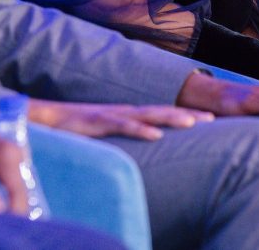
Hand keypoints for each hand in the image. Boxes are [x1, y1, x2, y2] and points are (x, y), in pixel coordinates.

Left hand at [0, 108, 26, 214]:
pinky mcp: (9, 161)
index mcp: (7, 154)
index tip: (2, 229)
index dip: (13, 214)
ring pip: (18, 190)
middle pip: (21, 192)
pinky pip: (12, 184)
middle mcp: (16, 153)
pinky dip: (7, 198)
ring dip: (10, 205)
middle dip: (12, 211)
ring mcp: (14, 156)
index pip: (18, 192)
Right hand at [28, 100, 213, 140]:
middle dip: (187, 114)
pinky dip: (140, 129)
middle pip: (161, 111)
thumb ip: (122, 135)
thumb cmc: (75, 127)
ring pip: (146, 115)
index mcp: (127, 115)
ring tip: (193, 122)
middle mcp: (123, 112)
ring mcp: (111, 115)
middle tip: (213, 119)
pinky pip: (122, 126)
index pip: (161, 114)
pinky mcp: (97, 122)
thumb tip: (141, 145)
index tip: (210, 120)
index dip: (185, 116)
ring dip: (170, 117)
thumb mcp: (105, 133)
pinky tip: (156, 135)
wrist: (45, 117)